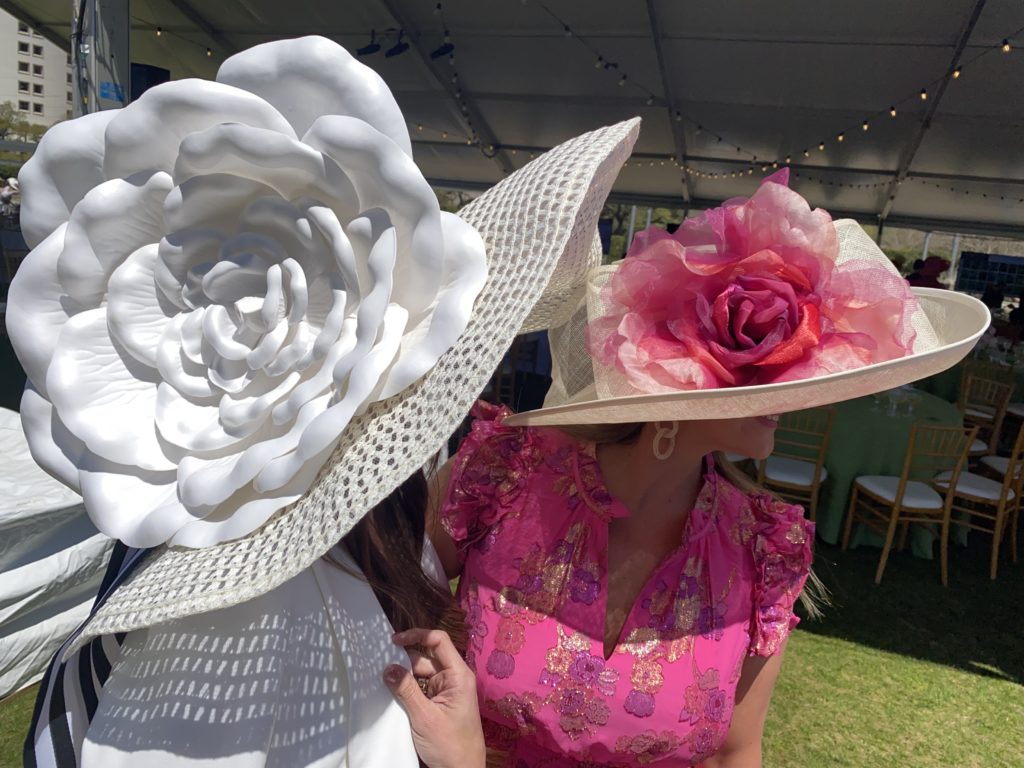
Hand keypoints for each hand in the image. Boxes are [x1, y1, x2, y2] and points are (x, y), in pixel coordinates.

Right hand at [383, 628, 484, 767]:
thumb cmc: (451, 746)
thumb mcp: (425, 717)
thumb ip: (406, 690)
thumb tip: (388, 668)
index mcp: (458, 675)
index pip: (438, 641)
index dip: (417, 635)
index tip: (395, 640)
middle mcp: (453, 679)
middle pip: (426, 658)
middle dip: (404, 659)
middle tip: (380, 662)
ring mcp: (445, 691)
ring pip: (420, 674)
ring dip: (403, 675)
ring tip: (381, 676)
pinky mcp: (437, 703)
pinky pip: (420, 688)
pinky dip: (406, 688)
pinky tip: (391, 690)